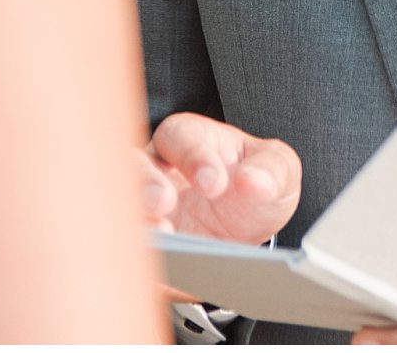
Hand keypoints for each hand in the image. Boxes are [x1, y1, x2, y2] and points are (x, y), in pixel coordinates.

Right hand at [137, 113, 300, 245]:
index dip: (194, 157)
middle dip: (146, 181)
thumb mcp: (277, 169)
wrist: (244, 226)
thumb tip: (254, 182)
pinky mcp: (144, 238)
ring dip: (137, 215)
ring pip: (120, 201)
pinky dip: (137, 249)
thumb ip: (271, 169)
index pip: (178, 136)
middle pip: (133, 163)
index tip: (215, 183)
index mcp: (188, 139)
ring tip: (164, 234)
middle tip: (166, 202)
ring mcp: (143, 202)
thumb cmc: (252, 184)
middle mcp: (156, 166)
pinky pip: (127, 241)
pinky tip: (161, 259)